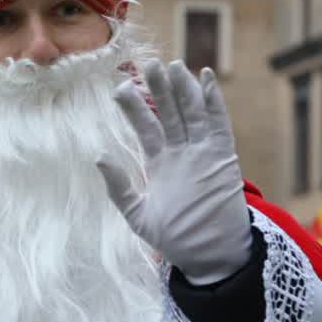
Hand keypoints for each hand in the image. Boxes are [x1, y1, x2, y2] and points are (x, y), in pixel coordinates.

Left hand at [97, 60, 251, 284]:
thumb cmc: (175, 239)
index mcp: (160, 163)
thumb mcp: (138, 215)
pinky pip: (219, 124)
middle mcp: (181, 153)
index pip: (146, 128)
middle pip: (169, 113)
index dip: (135, 108)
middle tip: (149, 64)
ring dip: (183, 89)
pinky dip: (213, 101)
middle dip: (159, 89)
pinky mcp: (223, 158)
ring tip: (173, 65)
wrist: (209, 256)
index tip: (120, 89)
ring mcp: (203, 153)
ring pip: (192, 113)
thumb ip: (119, 187)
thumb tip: (98, 156)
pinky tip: (205, 78)